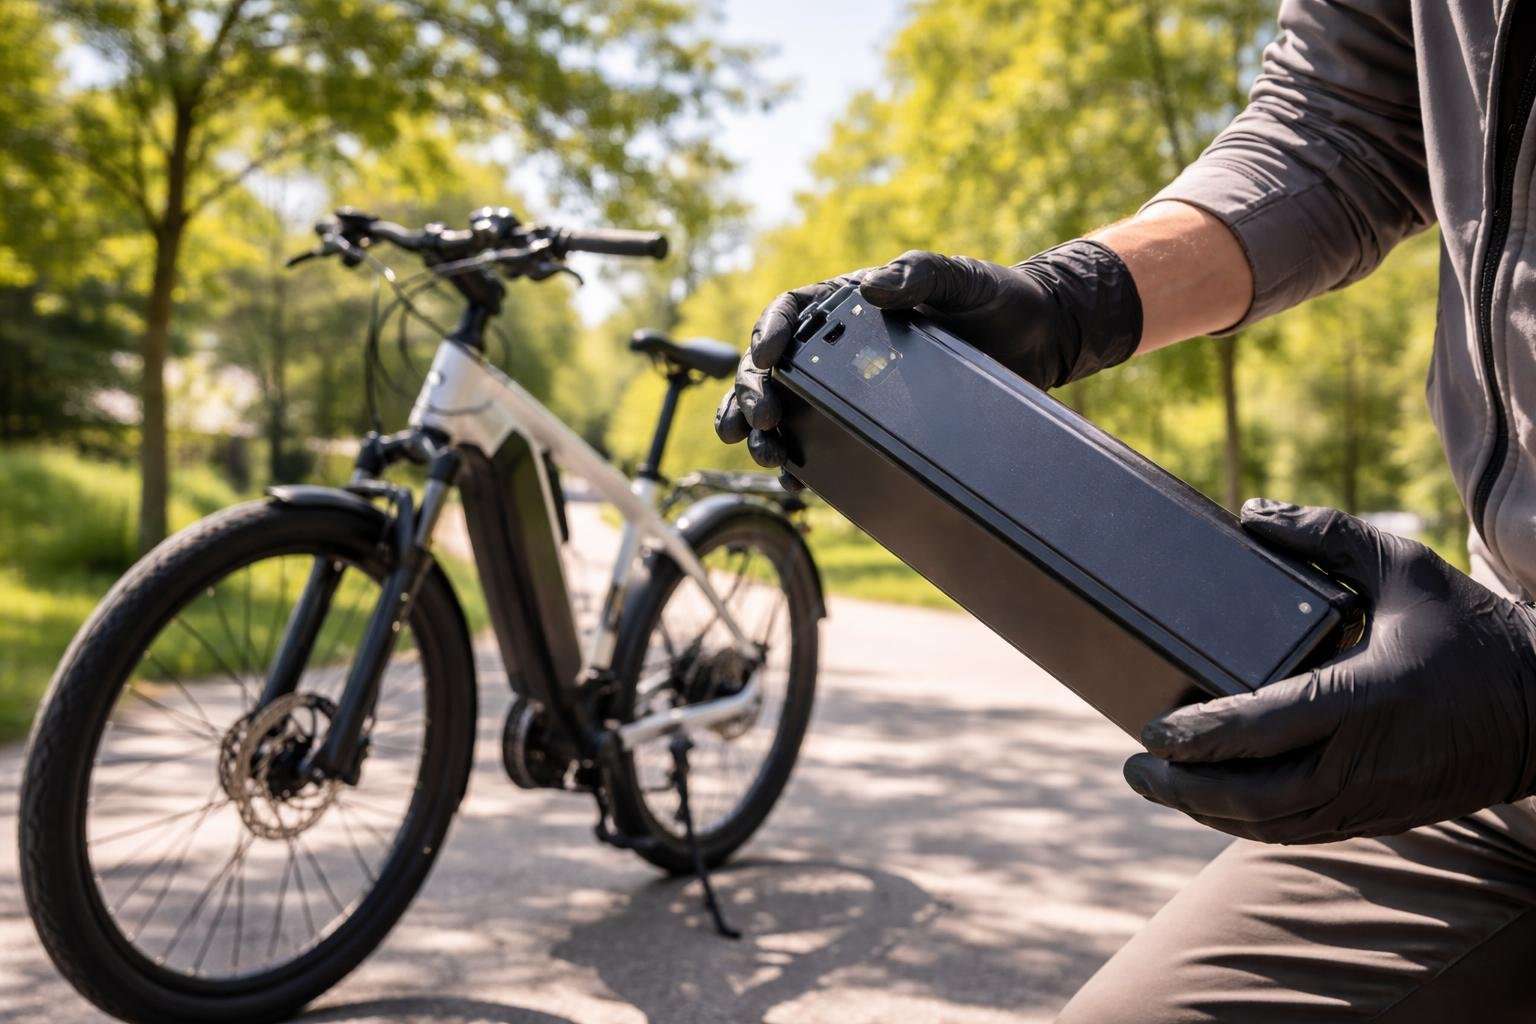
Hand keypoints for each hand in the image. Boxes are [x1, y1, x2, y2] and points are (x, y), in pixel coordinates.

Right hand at [714, 241, 1141, 486]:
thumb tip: (870, 287)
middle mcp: (840, 348)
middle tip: (761, 420)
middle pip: (773, 369)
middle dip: (753, 394)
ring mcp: (851, 391)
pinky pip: (824, 448)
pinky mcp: (870, 427)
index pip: (791, 311)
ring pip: (787, 411)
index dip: (769, 333)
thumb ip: (919, 274)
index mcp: (850, 304)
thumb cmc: (994, 299)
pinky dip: (802, 465)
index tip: (768, 358)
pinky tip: (793, 480)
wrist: (1038, 343)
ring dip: (764, 433)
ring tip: (763, 454)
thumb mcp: (960, 279)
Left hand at [1124, 500, 1535, 843]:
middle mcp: (1364, 760)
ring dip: (1210, 813)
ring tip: (1161, 787)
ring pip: (1274, 824)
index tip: (1153, 730)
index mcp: (1365, 698)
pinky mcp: (1380, 815)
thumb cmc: (1472, 631)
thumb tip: (1253, 513)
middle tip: (1135, 768)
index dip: (1202, 736)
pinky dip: (1251, 824)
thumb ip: (1327, 534)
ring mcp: (1372, 797)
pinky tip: (1216, 807)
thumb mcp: (1404, 568)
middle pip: (1256, 796)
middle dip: (1186, 789)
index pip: (1265, 728)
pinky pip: (1302, 832)